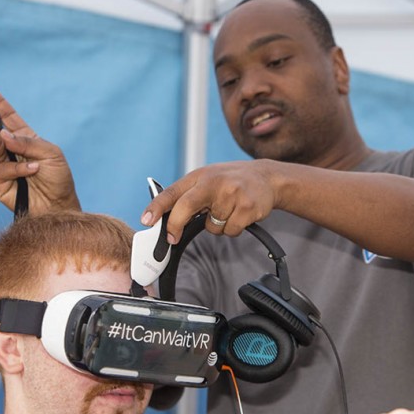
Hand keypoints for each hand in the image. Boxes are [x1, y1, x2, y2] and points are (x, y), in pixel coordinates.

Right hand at [0, 84, 80, 214]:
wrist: (59, 206)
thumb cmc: (59, 180)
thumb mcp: (51, 154)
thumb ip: (28, 142)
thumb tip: (1, 134)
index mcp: (25, 140)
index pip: (8, 118)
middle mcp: (12, 151)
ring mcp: (4, 167)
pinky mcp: (0, 184)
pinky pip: (2, 170)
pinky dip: (17, 169)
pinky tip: (32, 171)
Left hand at [141, 160, 279, 242]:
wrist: (267, 177)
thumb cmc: (231, 181)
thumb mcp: (207, 179)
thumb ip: (187, 195)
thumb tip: (164, 219)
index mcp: (200, 176)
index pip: (173, 191)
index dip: (156, 207)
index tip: (146, 220)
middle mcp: (214, 182)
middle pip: (186, 207)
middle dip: (175, 226)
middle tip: (172, 238)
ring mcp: (231, 194)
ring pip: (211, 227)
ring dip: (216, 226)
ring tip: (227, 211)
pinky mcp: (247, 208)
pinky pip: (230, 231)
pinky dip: (232, 229)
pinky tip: (239, 215)